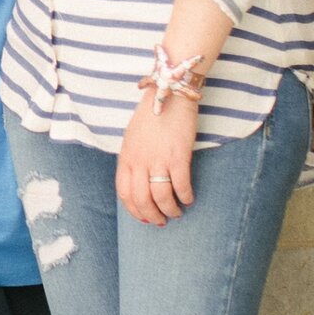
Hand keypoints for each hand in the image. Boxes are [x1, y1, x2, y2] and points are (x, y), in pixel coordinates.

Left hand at [117, 89, 197, 225]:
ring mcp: (158, 160)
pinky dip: (186, 197)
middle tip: (162, 221)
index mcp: (126, 157)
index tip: (144, 218)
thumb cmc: (151, 115)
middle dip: (152, 215)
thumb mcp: (132, 137)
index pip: (124, 193)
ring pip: (161, 197)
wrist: (169, 94)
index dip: (134, 210)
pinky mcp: (178, 156)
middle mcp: (139, 161)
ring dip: (170, 210)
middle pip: (142, 200)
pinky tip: (189, 199)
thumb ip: (133, 159)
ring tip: (177, 212)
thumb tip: (138, 181)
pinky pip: (181, 186)